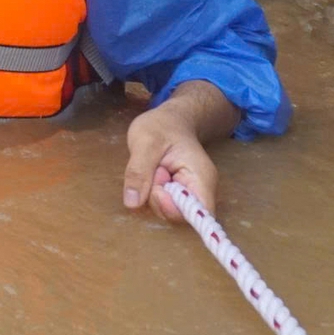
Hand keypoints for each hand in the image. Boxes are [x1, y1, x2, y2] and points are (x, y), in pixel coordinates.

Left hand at [121, 80, 237, 222]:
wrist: (169, 120)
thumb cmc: (161, 126)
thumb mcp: (144, 141)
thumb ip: (138, 171)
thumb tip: (132, 203)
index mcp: (201, 178)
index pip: (198, 213)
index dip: (173, 209)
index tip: (156, 189)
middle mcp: (199, 191)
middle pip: (179, 214)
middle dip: (157, 198)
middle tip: (154, 170)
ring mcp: (188, 195)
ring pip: (167, 211)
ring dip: (152, 195)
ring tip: (154, 169)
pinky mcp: (176, 196)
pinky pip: (162, 205)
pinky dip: (151, 194)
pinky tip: (152, 176)